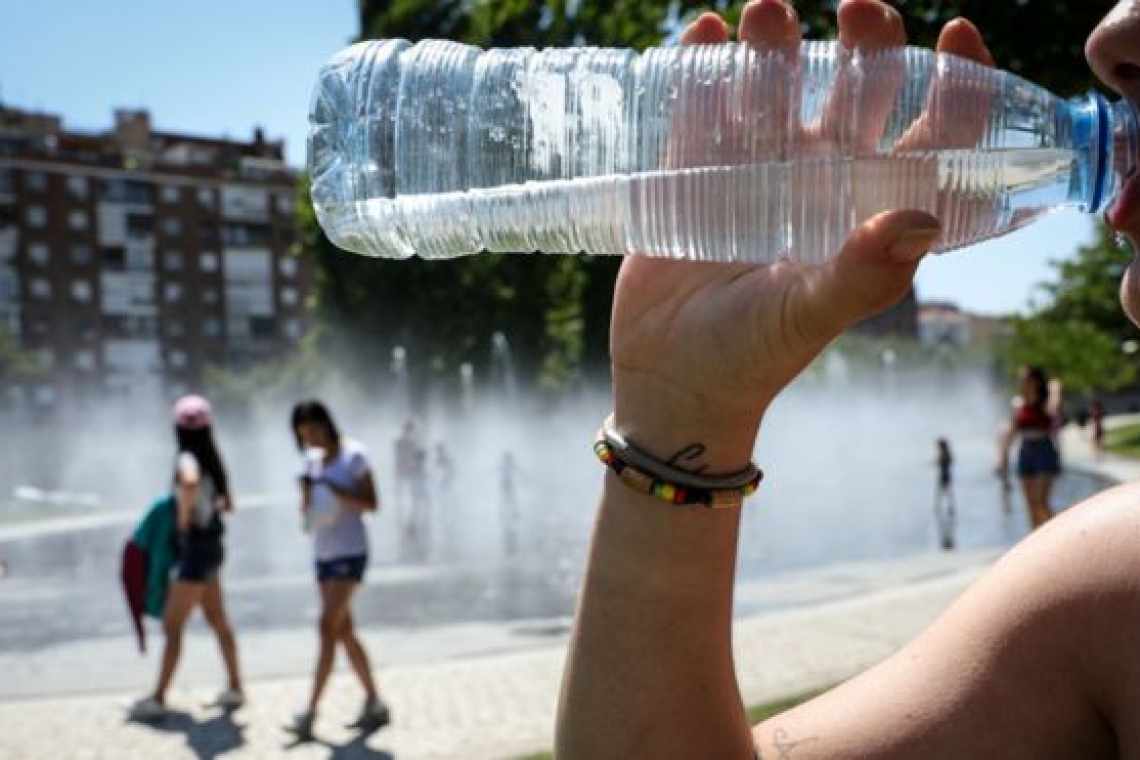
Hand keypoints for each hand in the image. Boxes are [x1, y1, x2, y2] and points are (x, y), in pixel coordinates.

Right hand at [611, 0, 993, 469]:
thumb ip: (863, 274)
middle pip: (856, 93)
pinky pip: (702, 108)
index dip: (954, 85)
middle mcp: (819, 181)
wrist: (670, 377)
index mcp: (866, 211)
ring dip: (775, 42)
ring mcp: (754, 172)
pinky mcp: (693, 173)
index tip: (954, 32)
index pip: (930, 139)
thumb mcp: (809, 315)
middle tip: (857, 8)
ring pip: (776, 87)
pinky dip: (702, 67)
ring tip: (764, 13)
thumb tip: (922, 216)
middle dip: (864, 43)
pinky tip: (703, 34)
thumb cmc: (752, 356)